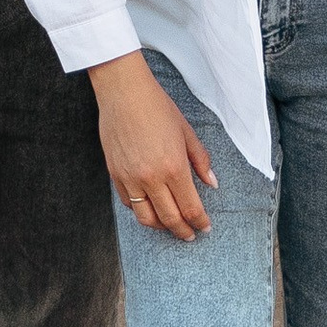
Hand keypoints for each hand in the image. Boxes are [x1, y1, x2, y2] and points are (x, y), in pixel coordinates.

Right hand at [90, 51, 217, 236]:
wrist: (123, 92)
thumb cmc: (157, 106)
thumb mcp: (186, 131)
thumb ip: (200, 160)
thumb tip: (211, 183)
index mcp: (173, 167)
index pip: (190, 207)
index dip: (200, 222)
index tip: (205, 227)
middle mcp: (151, 177)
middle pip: (170, 218)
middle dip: (183, 231)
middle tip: (191, 235)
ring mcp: (130, 177)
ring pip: (146, 218)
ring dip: (161, 226)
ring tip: (170, 226)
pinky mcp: (115, 174)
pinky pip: (128, 203)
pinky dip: (141, 210)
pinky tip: (150, 207)